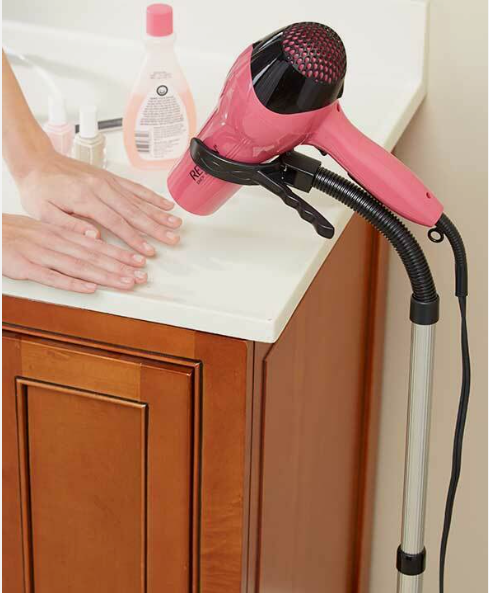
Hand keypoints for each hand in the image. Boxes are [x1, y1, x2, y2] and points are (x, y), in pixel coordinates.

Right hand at [3, 214, 148, 292]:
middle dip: (120, 266)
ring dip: (105, 275)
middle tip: (142, 275)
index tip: (138, 261)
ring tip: (126, 282)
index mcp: (59, 233)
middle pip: (93, 256)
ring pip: (78, 266)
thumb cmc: (12, 233)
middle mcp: (54, 242)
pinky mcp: (23, 267)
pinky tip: (90, 288)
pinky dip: (72, 282)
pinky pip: (51, 276)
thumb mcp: (42, 229)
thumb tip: (95, 240)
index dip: (119, 253)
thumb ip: (68, 236)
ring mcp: (39, 254)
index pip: (96, 244)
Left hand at [15, 149, 181, 255]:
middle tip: (172, 239)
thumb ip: (69, 225)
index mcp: (84, 198)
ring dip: (159, 213)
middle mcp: (100, 187)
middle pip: (133, 211)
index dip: (134, 238)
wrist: (36, 161)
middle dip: (156, 228)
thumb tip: (95, 237)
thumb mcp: (43, 212)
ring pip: (138, 199)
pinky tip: (165, 205)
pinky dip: (151, 196)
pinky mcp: (109, 177)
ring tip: (176, 224)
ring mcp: (107, 181)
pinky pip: (134, 187)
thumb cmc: (38, 188)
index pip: (115, 222)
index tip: (147, 251)